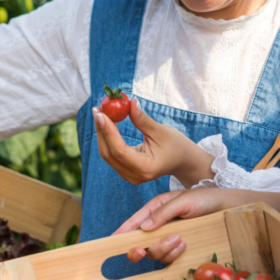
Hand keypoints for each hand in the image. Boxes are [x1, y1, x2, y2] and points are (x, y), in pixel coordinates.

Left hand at [94, 99, 215, 186]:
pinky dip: (107, 138)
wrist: (182, 161)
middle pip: (109, 153)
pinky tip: (106, 123)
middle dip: (101, 130)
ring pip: (108, 154)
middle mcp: (134, 176)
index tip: (100, 113)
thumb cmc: (176, 145)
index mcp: (145, 168)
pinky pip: (112, 154)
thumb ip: (143, 120)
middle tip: (97, 109)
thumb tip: (130, 103)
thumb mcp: (161, 131)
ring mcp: (129, 176)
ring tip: (100, 113)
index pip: (119, 150)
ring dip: (102, 133)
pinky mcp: (126, 171)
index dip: (108, 131)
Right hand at [115, 188, 240, 265]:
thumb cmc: (204, 199)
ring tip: (180, 238)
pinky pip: (168, 258)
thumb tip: (144, 229)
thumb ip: (162, 213)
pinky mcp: (178, 249)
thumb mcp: (183, 200)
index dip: (121, 232)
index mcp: (155, 209)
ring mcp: (168, 238)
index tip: (112, 241)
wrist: (225, 209)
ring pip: (154, 253)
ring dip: (164, 248)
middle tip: (144, 249)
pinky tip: (185, 243)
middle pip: (139, 243)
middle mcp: (158, 225)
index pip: (134, 222)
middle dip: (141, 248)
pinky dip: (174, 253)